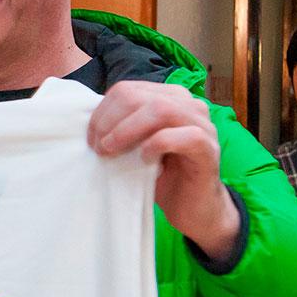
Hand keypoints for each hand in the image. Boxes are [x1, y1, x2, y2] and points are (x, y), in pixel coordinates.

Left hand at [88, 81, 240, 261]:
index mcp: (168, 96)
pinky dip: (157, 145)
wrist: (192, 207)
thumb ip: (121, 126)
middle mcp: (188, 103)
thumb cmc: (161, 174)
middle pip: (138, 96)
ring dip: (127, 130)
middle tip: (98, 147)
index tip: (90, 138)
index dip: (102, 112)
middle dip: (110, 121)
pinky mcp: (209, 148)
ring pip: (161, 109)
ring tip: (112, 151)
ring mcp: (202, 124)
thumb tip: (88, 119)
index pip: (126, 89)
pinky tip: (144, 160)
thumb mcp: (135, 145)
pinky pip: (184, 136)